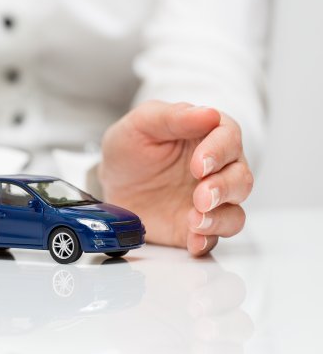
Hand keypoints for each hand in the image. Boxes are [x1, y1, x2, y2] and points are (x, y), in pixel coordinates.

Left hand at [99, 100, 252, 254]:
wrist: (112, 181)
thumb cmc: (131, 147)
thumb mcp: (142, 123)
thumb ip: (173, 117)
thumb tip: (209, 114)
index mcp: (206, 136)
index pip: (229, 138)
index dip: (219, 151)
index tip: (199, 164)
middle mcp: (216, 170)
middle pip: (241, 178)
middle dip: (224, 188)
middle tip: (201, 196)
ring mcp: (209, 201)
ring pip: (235, 211)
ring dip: (220, 218)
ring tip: (196, 219)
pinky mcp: (196, 226)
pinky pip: (214, 237)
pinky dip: (207, 240)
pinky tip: (193, 239)